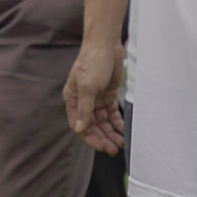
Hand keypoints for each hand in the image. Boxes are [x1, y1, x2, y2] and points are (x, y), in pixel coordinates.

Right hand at [64, 39, 125, 155]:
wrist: (106, 46)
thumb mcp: (88, 87)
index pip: (79, 125)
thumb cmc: (92, 62)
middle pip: (91, 126)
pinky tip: (123, 130)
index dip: (89, 138)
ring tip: (120, 143)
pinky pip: (111, 114)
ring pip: (102, 122)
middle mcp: (83, 101)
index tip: (101, 147)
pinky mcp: (107, 95)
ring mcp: (96, 99)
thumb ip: (84, 109)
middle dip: (102, 138)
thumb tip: (80, 128)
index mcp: (73, 99)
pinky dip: (117, 123)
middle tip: (113, 149)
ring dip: (110, 133)